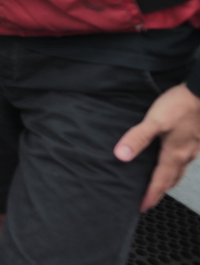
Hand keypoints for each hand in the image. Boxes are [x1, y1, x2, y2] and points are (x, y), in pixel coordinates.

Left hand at [114, 82, 199, 210]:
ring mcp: (194, 148)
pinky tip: (172, 160)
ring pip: (181, 170)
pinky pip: (186, 159)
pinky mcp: (198, 139)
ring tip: (159, 184)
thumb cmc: (180, 106)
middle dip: (160, 191)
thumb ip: (137, 138)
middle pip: (172, 180)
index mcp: (174, 155)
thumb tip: (120, 156)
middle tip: (149, 199)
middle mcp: (187, 155)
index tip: (142, 207)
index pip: (160, 182)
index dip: (150, 196)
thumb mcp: (154, 121)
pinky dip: (177, 166)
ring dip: (169, 180)